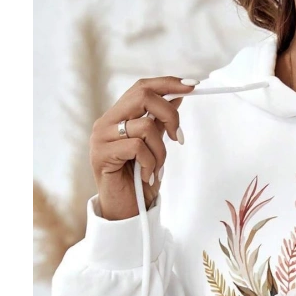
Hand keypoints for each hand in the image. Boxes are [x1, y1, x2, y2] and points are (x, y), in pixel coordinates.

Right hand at [89, 76, 198, 220]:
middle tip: (178, 137)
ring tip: (156, 169)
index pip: (142, 87)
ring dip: (160, 151)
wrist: (125, 212)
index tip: (193, 85)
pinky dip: (150, 164)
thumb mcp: (154, 148)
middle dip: (170, 114)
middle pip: (143, 95)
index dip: (167, 83)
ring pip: (144, 126)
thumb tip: (178, 96)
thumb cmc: (139, 181)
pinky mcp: (102, 154)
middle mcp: (107, 122)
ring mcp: (102, 137)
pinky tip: (147, 177)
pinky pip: (137, 147)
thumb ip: (159, 123)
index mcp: (118, 116)